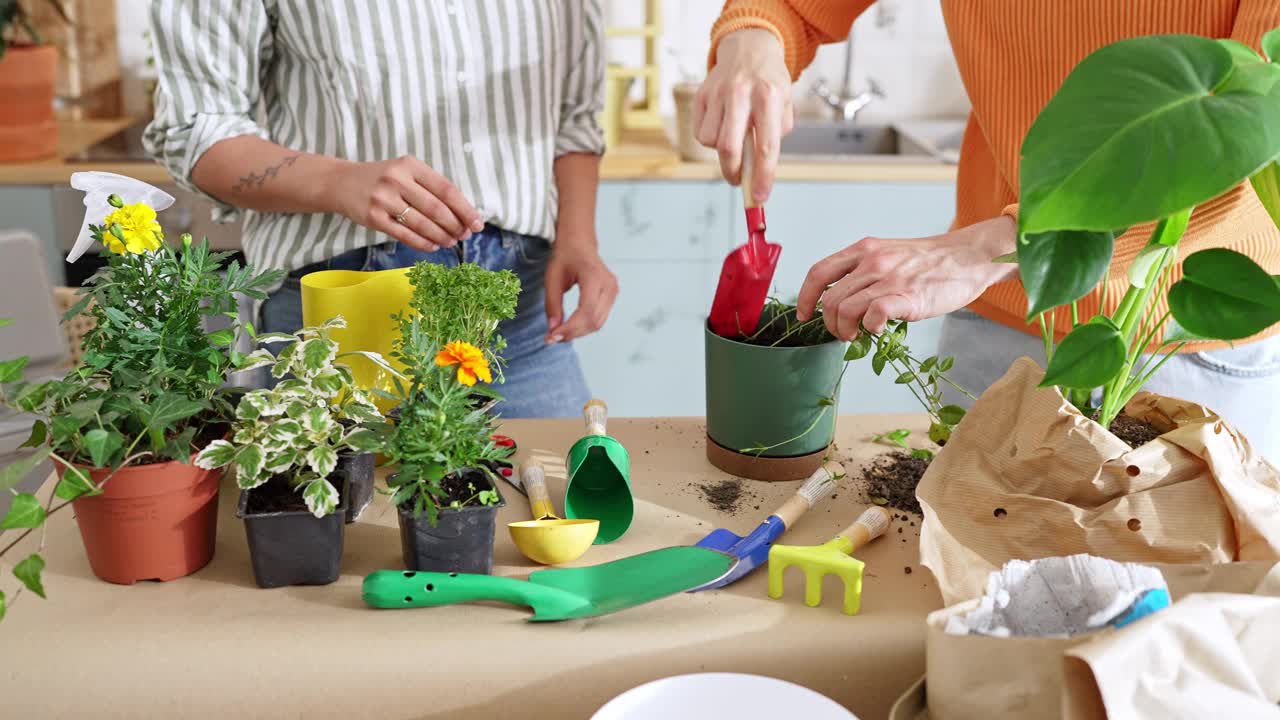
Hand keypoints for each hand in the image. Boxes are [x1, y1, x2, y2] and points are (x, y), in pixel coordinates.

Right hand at [322, 156, 484, 251]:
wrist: (341, 182)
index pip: (446, 189)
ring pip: (421, 224)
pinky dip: (422, 243)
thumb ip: (430, 188)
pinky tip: (433, 246)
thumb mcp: (405, 172)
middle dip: (455, 226)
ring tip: (450, 242)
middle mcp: (397, 179)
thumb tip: (462, 213)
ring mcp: (383, 199)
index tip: (477, 223)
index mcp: (410, 165)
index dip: (465, 209)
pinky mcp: (373, 217)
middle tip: (464, 236)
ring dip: (441, 236)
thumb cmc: (382, 179)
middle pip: (436, 208)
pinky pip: (404, 234)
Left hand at [544, 236, 618, 343]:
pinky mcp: (612, 296)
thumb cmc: (565, 255)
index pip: (586, 311)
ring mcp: (613, 291)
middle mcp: (609, 285)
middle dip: (573, 333)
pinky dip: (584, 326)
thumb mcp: (552, 277)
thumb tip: (553, 330)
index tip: (552, 336)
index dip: (570, 328)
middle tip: (552, 338)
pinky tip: (570, 327)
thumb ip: (552, 304)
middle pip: (594, 320)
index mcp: (594, 276)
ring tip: (559, 333)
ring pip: (598, 323)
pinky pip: (599, 318)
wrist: (579, 241)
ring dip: (578, 332)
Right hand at [694, 28, 793, 203]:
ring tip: (733, 140)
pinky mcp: (701, 95)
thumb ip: (775, 134)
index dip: (762, 176)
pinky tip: (722, 127)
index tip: (759, 196)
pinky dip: (710, 139)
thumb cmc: (768, 82)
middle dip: (733, 172)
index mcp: (769, 96)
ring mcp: (718, 93)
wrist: (749, 48)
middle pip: (729, 147)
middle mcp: (741, 93)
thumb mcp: (784, 104)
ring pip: (711, 141)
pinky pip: (699, 132)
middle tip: (738, 180)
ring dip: (722, 152)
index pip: (766, 146)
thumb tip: (758, 168)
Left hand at [796, 216, 1018, 339]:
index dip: (804, 297)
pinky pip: (873, 316)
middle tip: (844, 333)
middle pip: (829, 299)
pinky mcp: (909, 297)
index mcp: (864, 249)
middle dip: (830, 324)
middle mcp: (873, 261)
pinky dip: (870, 328)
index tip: (804, 315)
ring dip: (845, 330)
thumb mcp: (888, 253)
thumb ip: (863, 270)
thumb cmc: (927, 262)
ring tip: (859, 335)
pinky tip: (879, 330)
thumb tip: (839, 301)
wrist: (968, 257)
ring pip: (844, 310)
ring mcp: (890, 278)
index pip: (819, 272)